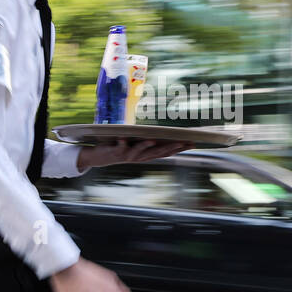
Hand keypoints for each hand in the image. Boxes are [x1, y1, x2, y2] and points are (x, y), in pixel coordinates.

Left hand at [77, 138, 192, 170]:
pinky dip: (120, 143)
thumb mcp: (136, 146)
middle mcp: (138, 158)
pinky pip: (118, 148)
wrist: (99, 158)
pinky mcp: (114, 152)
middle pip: (155, 153)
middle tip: (181, 142)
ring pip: (137, 151)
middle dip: (169, 148)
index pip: (165, 152)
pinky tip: (122, 139)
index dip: (178, 149)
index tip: (192, 144)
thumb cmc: (121, 148)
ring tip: (152, 140)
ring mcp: (126, 155)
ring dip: (144, 146)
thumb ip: (149, 142)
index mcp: (145, 155)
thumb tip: (164, 133)